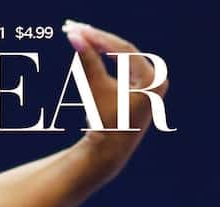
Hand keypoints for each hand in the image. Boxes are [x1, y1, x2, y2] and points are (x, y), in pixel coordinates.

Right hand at [63, 20, 169, 180]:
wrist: (108, 152)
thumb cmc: (104, 124)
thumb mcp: (96, 91)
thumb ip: (87, 62)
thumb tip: (75, 37)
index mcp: (151, 80)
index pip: (123, 50)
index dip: (99, 40)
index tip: (79, 31)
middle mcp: (156, 78)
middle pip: (123, 51)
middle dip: (99, 41)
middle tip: (78, 29)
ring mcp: (151, 83)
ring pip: (123, 57)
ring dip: (103, 47)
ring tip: (83, 35)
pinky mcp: (142, 88)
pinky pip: (124, 66)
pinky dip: (108, 59)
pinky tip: (95, 48)